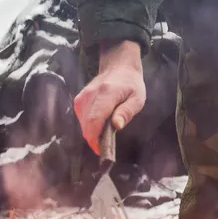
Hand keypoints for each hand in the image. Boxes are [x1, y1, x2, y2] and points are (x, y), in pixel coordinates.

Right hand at [74, 40, 146, 154]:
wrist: (119, 68)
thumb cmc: (131, 85)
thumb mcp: (137, 98)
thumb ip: (126, 112)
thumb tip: (116, 126)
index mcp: (106, 93)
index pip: (95, 119)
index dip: (95, 138)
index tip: (101, 150)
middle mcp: (90, 94)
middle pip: (86, 125)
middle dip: (94, 139)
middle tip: (106, 146)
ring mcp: (83, 97)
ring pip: (83, 124)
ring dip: (93, 132)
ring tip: (107, 131)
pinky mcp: (79, 100)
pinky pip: (81, 119)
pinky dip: (90, 126)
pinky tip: (101, 123)